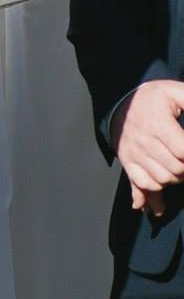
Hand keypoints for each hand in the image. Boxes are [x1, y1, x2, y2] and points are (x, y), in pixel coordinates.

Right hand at [114, 79, 183, 214]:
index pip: (182, 151)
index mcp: (157, 124)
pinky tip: (159, 207)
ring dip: (176, 180)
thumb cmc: (154, 97)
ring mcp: (133, 154)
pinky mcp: (127, 162)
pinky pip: (141, 185)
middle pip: (175, 170)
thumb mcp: (176, 92)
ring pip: (160, 180)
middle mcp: (143, 142)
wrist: (122, 102)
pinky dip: (152, 197)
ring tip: (181, 172)